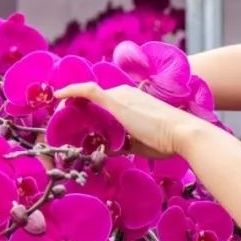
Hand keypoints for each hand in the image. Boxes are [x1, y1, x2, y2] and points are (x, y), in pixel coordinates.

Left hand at [53, 83, 202, 157]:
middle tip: (63, 127)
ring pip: (89, 99)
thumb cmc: (168, 140)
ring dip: (74, 109)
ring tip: (59, 122)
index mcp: (132, 100)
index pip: (104, 102)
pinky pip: (88, 91)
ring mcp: (120, 96)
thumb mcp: (139, 143)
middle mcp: (124, 93)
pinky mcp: (115, 101)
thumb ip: (122, 143)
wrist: (182, 133)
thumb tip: (108, 149)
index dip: (89, 111)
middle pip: (94, 100)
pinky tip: (58, 95)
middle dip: (77, 112)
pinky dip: (72, 91)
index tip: (77, 121)